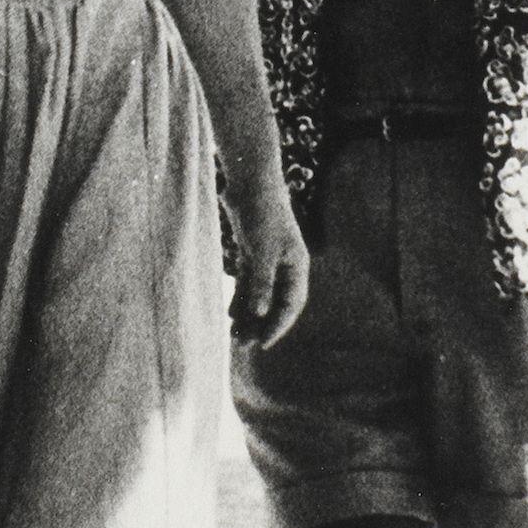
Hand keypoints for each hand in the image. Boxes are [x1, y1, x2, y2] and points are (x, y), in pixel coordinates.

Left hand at [229, 181, 310, 347]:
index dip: (278, 326)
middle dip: (261, 325)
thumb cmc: (263, 215)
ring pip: (260, 294)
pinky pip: (249, 282)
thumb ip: (261, 284)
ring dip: (249, 314)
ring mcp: (268, 258)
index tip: (263, 344)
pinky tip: (230, 313)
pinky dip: (241, 297)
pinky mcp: (252, 252)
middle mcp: (285, 265)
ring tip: (234, 336)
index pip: (291, 304)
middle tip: (244, 346)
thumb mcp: (262, 252)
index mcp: (297, 266)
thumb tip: (258, 314)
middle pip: (275, 302)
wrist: (250, 182)